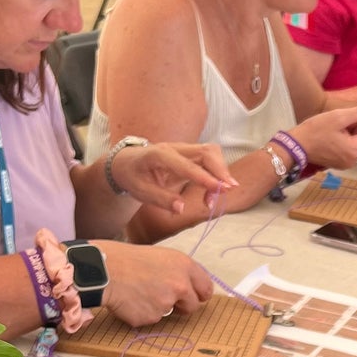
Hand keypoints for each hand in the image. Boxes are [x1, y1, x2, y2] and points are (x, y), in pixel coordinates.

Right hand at [97, 241, 212, 324]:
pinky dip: (142, 313)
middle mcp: (180, 285)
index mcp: (184, 266)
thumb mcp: (160, 256)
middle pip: (193, 306)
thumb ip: (178, 272)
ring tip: (140, 292)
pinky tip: (131, 300)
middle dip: (182, 305)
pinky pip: (151, 319)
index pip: (205, 288)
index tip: (195, 297)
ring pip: (169, 312)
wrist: (105, 269)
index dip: (199, 294)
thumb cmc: (128, 259)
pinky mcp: (152, 317)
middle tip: (164, 298)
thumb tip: (188, 286)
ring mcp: (167, 303)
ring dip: (158, 307)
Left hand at [109, 141, 235, 215]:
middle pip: (206, 151)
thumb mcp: (140, 191)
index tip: (220, 189)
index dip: (204, 177)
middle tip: (229, 190)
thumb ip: (161, 199)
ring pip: (211, 154)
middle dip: (221, 169)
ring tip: (215, 198)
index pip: (186, 165)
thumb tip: (181, 208)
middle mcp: (174, 148)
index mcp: (158, 155)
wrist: (127, 162)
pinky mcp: (190, 156)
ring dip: (220, 173)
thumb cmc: (133, 176)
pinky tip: (211, 194)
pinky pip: (209, 161)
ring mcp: (184, 150)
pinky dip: (215, 176)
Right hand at [288, 106, 356, 170]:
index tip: (353, 114)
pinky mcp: (340, 164)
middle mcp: (354, 161)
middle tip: (344, 120)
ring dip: (353, 133)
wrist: (297, 146)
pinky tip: (335, 134)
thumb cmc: (316, 130)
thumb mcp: (338, 117)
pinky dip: (347, 141)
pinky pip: (350, 150)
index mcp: (355, 150)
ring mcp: (347, 164)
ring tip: (338, 126)